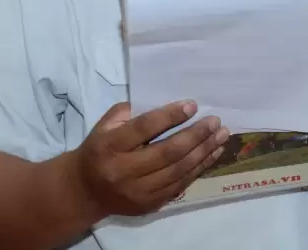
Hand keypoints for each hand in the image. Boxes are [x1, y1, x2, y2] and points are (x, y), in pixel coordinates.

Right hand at [73, 100, 228, 217]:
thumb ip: (131, 113)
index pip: (144, 129)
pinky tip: (212, 153)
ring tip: (221, 135)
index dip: (170, 116)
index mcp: (110, 146)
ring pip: (178, 170)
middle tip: (215, 121)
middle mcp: (124, 171)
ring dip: (204, 151)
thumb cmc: (100, 149)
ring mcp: (138, 192)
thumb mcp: (106, 125)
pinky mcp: (149, 205)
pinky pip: (181, 184)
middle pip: (167, 152)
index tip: (192, 105)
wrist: (86, 190)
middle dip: (195, 135)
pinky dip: (200, 168)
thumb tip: (167, 102)